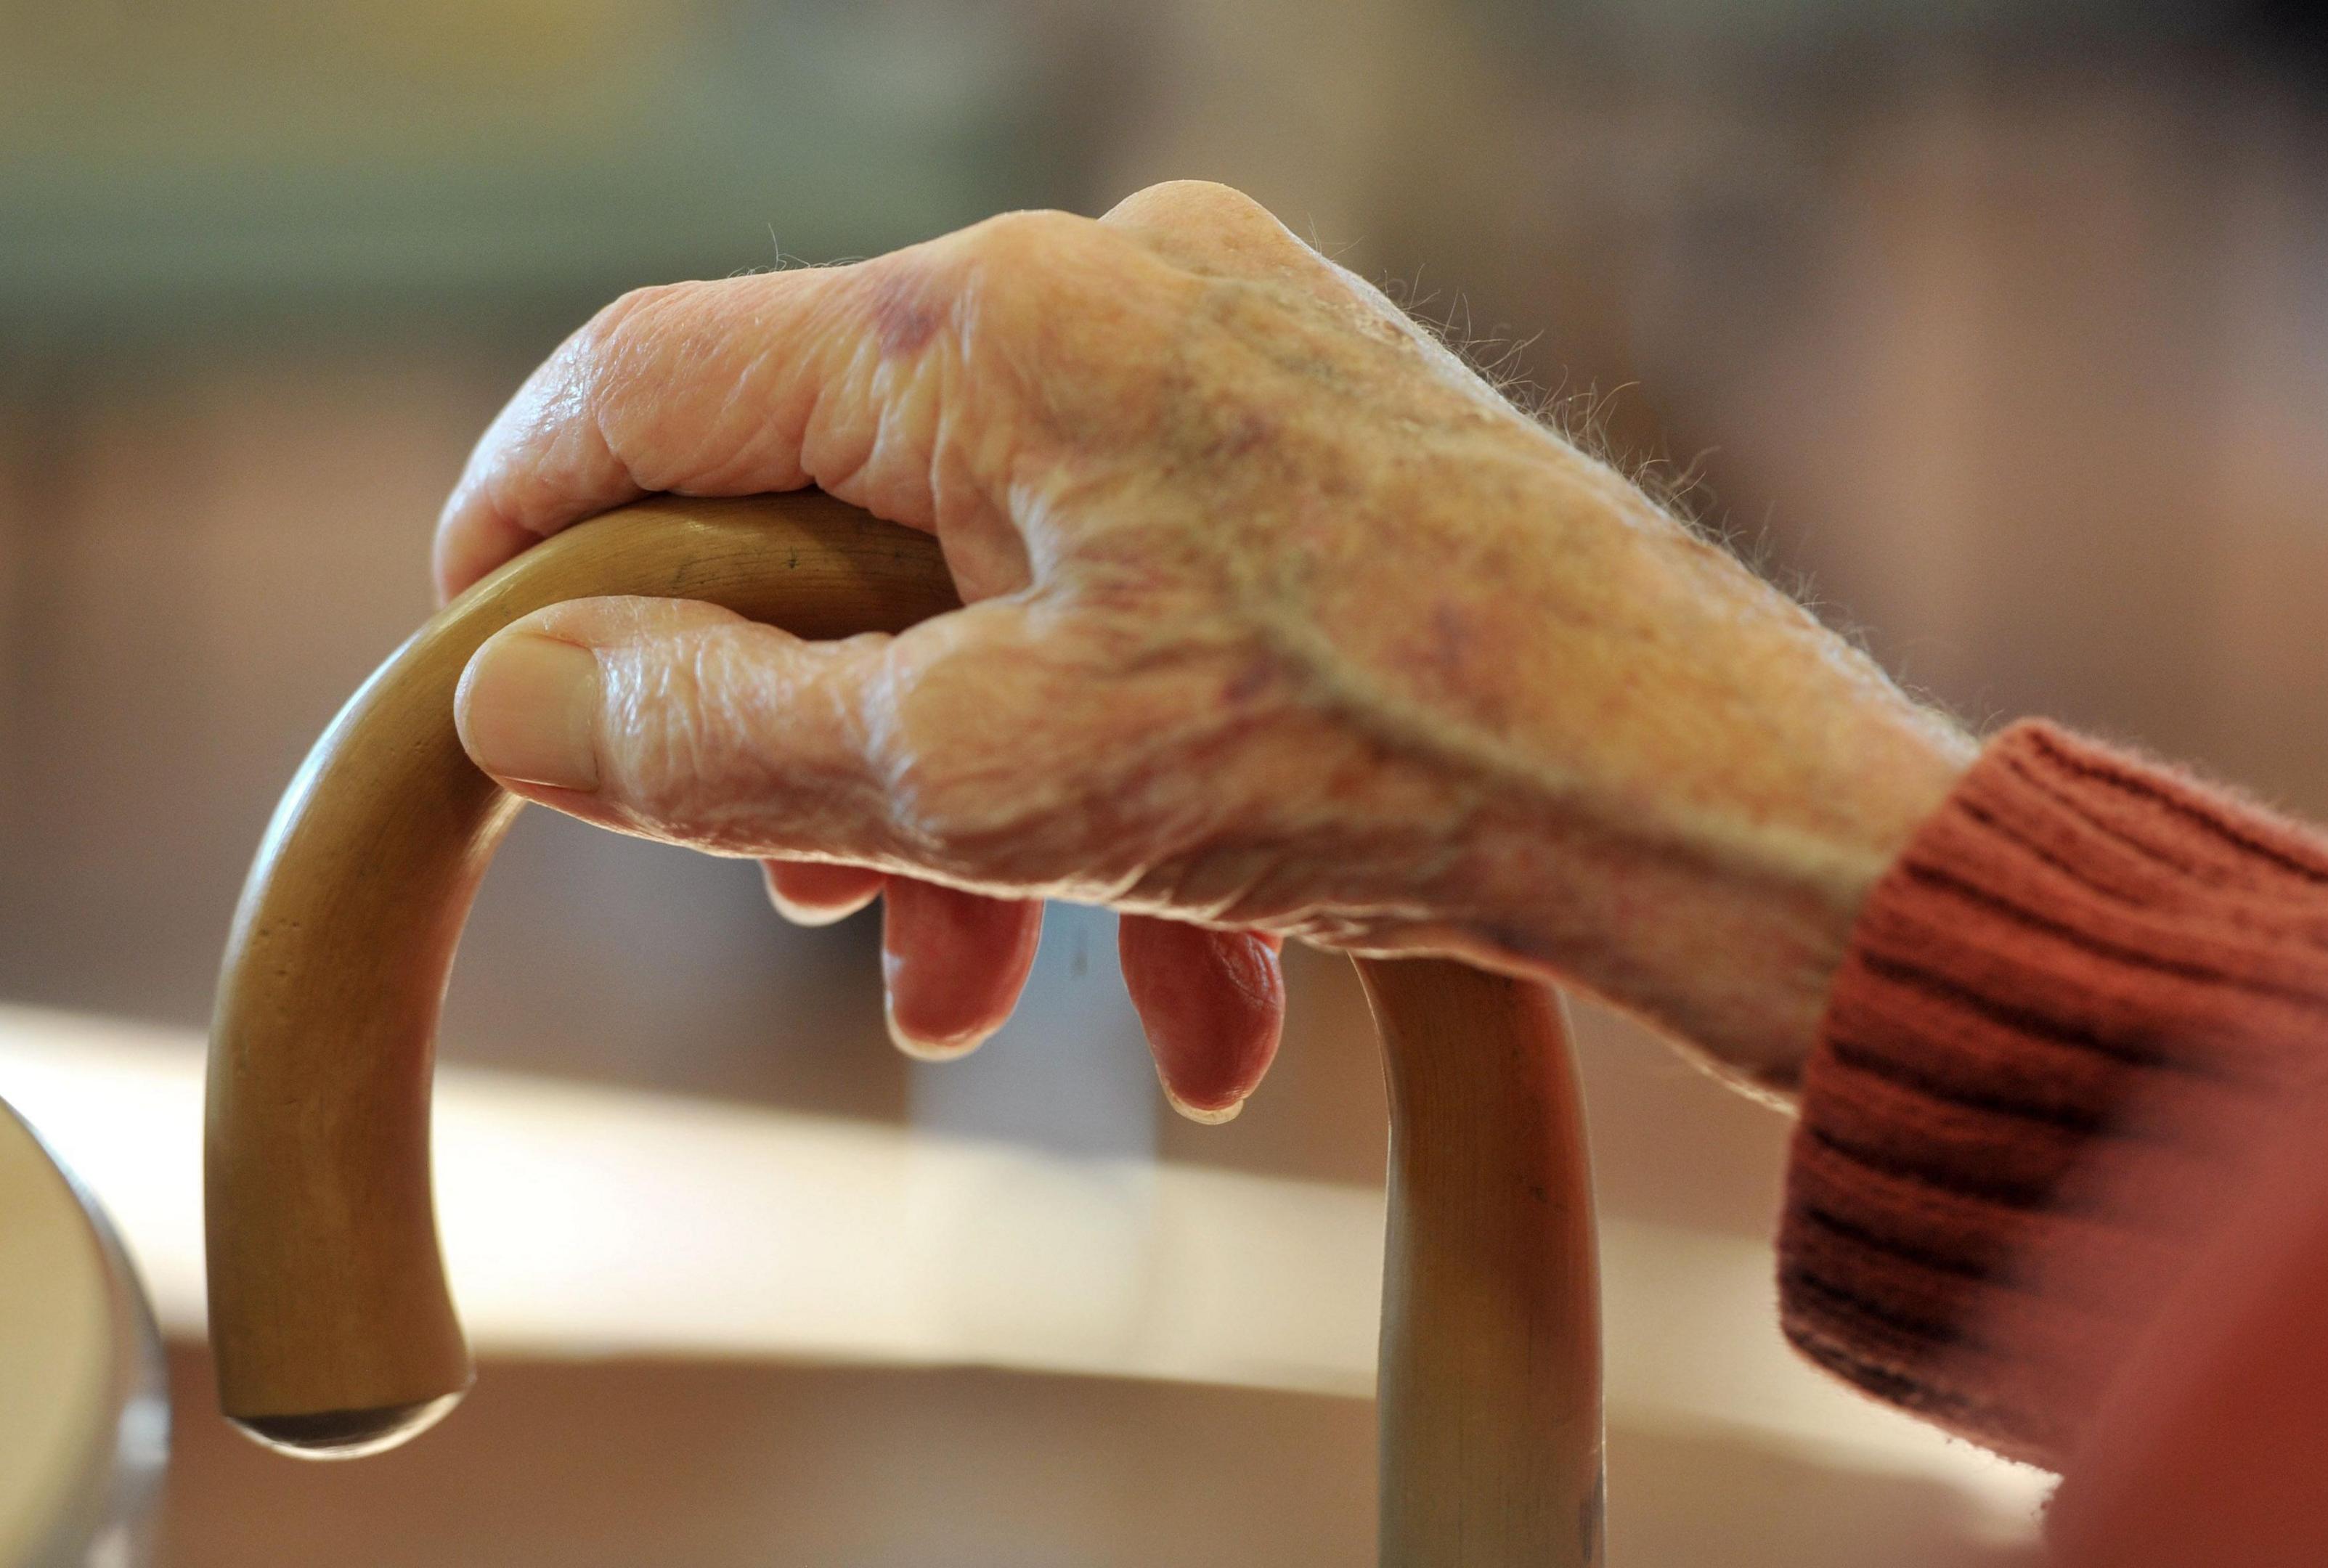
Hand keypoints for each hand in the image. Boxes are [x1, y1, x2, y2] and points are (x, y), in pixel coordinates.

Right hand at [439, 181, 1970, 1110]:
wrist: (1697, 786)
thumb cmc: (1372, 753)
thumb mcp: (993, 778)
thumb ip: (720, 738)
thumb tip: (517, 698)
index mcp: (999, 329)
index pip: (660, 377)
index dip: (533, 520)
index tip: (484, 652)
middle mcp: (1114, 297)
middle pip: (849, 519)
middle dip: (816, 750)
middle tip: (819, 927)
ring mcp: (1230, 364)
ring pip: (1007, 596)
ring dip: (986, 819)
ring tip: (996, 1010)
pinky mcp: (1319, 448)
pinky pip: (1149, 605)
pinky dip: (1129, 784)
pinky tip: (1198, 998)